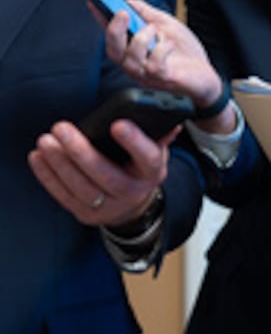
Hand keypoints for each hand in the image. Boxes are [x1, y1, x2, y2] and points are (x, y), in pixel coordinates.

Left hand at [28, 117, 173, 227]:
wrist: (134, 204)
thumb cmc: (140, 167)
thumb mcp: (154, 149)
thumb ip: (158, 134)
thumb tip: (170, 119)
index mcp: (152, 172)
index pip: (147, 157)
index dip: (134, 141)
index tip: (117, 124)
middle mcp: (133, 193)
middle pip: (106, 175)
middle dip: (80, 151)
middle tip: (61, 128)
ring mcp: (109, 208)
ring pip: (81, 188)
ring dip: (60, 164)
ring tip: (46, 141)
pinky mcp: (86, 214)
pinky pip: (64, 197)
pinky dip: (48, 177)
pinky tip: (38, 158)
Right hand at [102, 0, 232, 130]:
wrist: (207, 76)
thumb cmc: (186, 53)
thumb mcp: (168, 26)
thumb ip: (149, 14)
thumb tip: (129, 1)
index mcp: (134, 50)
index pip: (112, 35)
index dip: (101, 19)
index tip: (94, 1)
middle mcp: (136, 64)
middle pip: (113, 51)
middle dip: (113, 31)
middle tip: (122, 13)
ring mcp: (147, 75)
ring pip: (131, 58)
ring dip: (142, 38)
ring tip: (155, 30)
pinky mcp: (163, 79)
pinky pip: (154, 65)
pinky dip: (162, 50)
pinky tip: (170, 44)